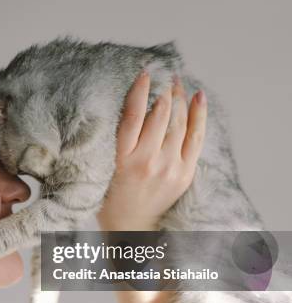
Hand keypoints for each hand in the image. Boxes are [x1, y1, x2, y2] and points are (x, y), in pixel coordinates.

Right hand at [96, 71, 206, 230]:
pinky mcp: (184, 174)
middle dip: (163, 90)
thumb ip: (115, 142)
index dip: (140, 91)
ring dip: (179, 98)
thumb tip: (129, 108)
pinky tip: (198, 98)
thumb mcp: (103, 169)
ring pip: (178, 123)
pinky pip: (195, 138)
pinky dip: (198, 116)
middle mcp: (147, 162)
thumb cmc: (110, 198)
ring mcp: (169, 168)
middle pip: (160, 115)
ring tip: (177, 83)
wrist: (130, 229)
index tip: (144, 74)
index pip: (133, 116)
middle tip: (164, 75)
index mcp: (122, 160)